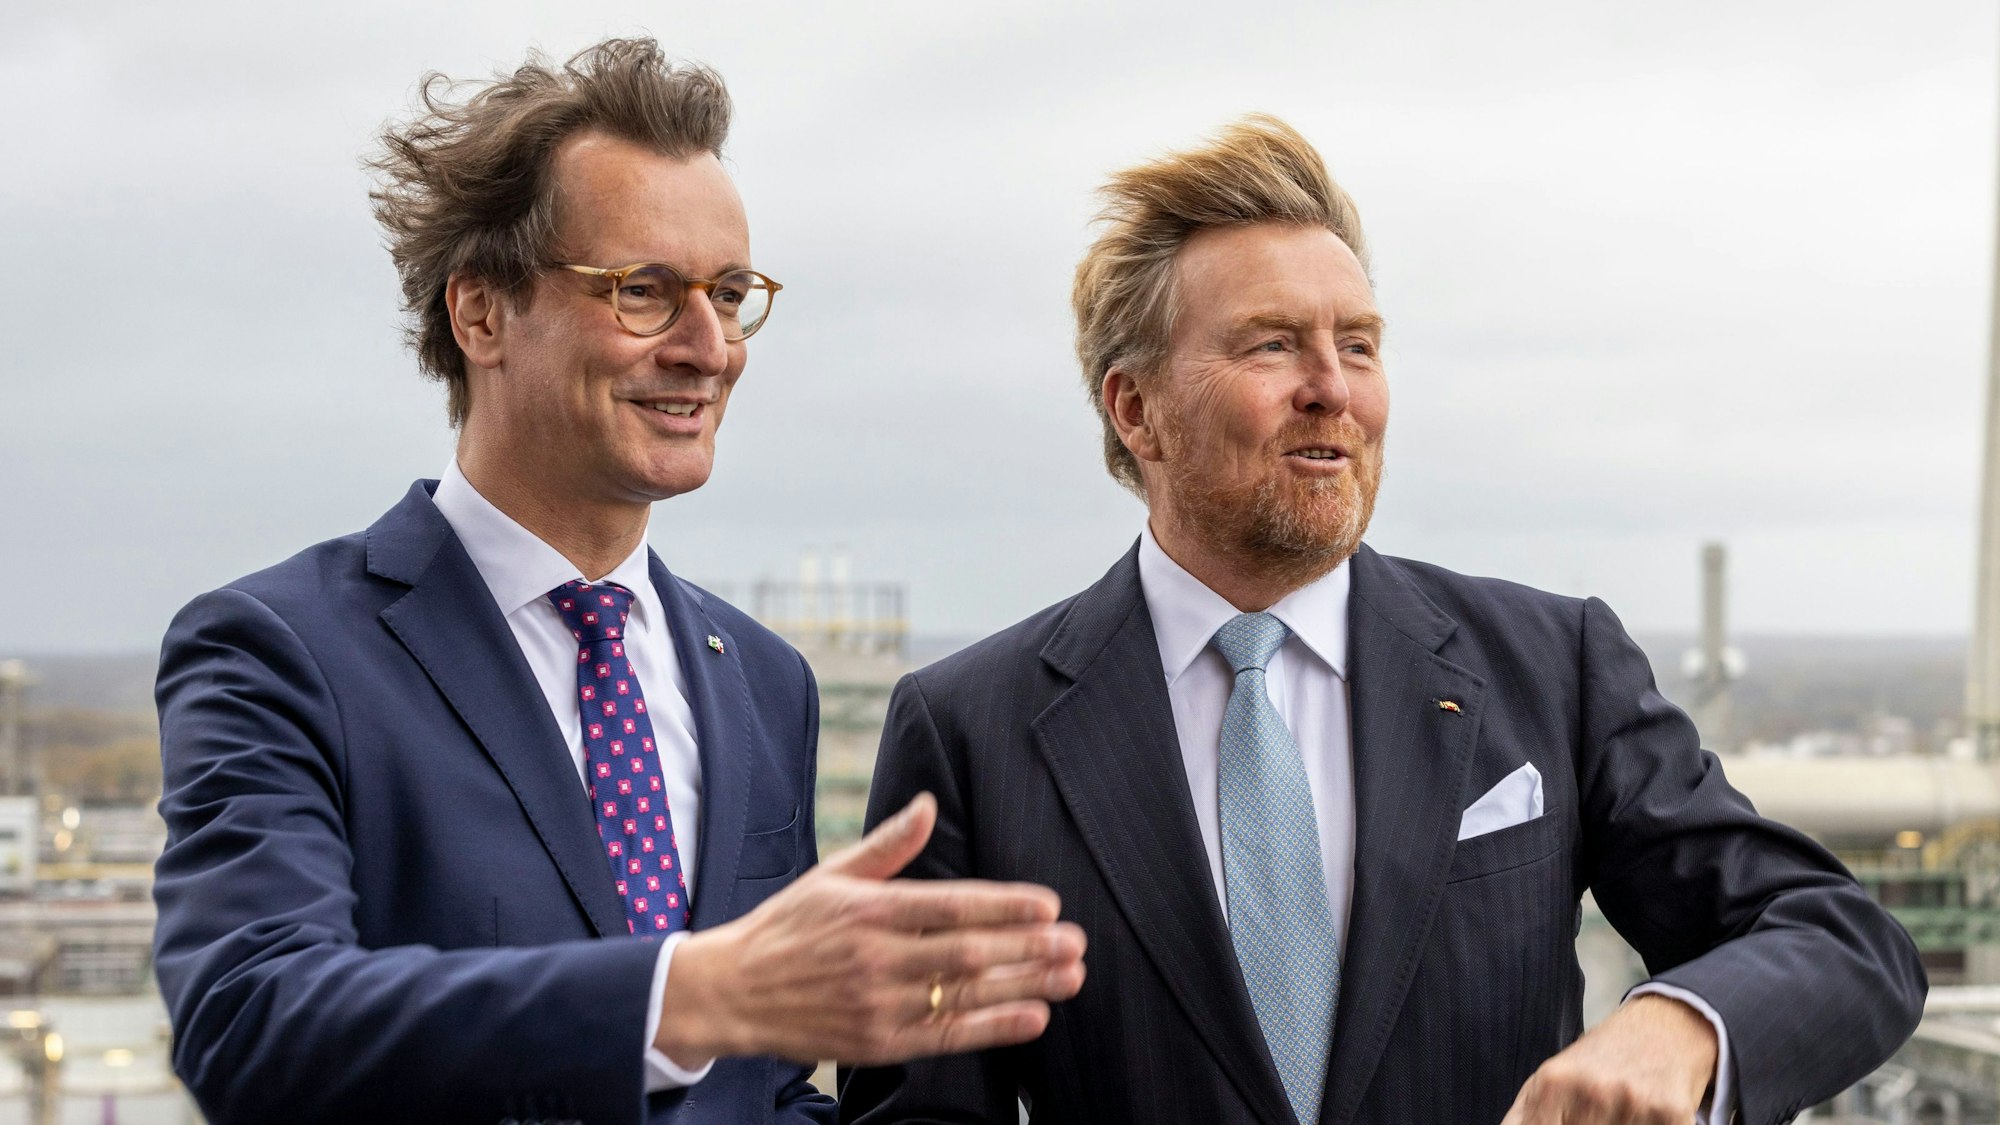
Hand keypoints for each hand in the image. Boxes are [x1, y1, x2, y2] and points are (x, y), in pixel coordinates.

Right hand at [654, 792, 1086, 1065]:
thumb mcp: (834, 874)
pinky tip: (1033, 1018)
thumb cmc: (788, 927)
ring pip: (964, 995)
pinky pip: (946, 1037)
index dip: (1004, 905)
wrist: (732, 992)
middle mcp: (877, 957)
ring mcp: (878, 1004)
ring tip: (1069, 977)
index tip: (1048, 904)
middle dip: (1028, 948)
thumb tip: (929, 805)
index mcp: (870, 909)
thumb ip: (890, 844)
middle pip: (967, 952)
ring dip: (1024, 986)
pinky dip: (993, 1029)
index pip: (950, 905)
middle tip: (1075, 943)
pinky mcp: (878, 1043)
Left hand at [1500, 994, 1718, 1123]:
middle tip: (1597, 1114)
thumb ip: (1523, 1117)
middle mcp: (1592, 1091)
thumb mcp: (1552, 1078)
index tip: (1561, 1122)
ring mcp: (1633, 1103)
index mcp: (1554, 1083)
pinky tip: (1645, 1117)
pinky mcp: (1671, 1114)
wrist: (1665, 1026)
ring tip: (1620, 1114)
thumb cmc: (1603, 1058)